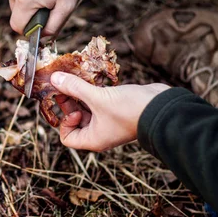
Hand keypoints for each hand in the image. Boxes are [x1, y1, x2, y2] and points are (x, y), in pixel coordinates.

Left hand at [51, 72, 169, 150]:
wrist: (163, 107)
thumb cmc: (130, 110)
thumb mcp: (98, 98)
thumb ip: (75, 88)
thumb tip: (54, 78)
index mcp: (93, 138)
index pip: (67, 138)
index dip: (64, 122)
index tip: (73, 108)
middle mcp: (99, 132)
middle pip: (75, 119)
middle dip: (69, 102)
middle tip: (68, 85)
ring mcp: (108, 120)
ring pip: (86, 108)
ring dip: (80, 93)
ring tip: (77, 78)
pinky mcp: (115, 107)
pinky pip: (97, 100)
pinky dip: (92, 90)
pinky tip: (91, 78)